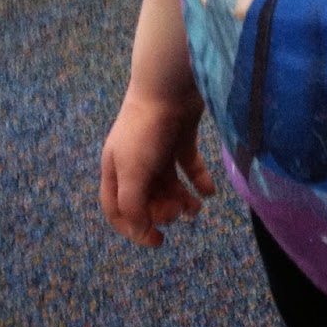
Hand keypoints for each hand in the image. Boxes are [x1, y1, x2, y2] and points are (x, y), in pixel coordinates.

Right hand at [100, 89, 215, 247]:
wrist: (170, 85)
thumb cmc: (146, 129)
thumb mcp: (133, 171)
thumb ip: (132, 204)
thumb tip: (138, 230)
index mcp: (115, 168)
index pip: (117, 208)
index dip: (133, 228)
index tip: (158, 241)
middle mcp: (134, 160)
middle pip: (146, 198)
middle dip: (162, 210)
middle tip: (179, 213)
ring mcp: (158, 147)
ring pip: (169, 184)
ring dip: (182, 200)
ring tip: (196, 208)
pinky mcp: (180, 136)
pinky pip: (189, 165)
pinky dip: (199, 179)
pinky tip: (210, 191)